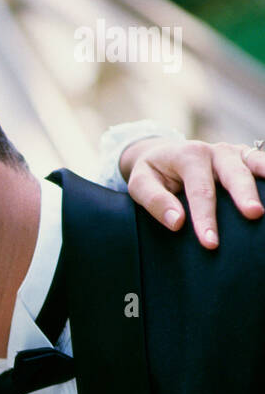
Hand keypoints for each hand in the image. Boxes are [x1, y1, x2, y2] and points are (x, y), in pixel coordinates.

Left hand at [120, 135, 264, 247]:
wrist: (163, 154)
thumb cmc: (153, 173)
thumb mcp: (140, 183)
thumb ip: (155, 201)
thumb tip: (176, 222)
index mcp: (189, 156)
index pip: (200, 190)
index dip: (205, 217)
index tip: (210, 243)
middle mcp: (215, 151)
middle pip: (233, 172)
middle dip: (244, 195)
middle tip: (253, 214)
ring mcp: (234, 153)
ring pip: (254, 163)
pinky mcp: (245, 158)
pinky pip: (260, 164)